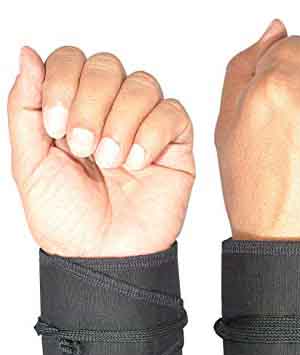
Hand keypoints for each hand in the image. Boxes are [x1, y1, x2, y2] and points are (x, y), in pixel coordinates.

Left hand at [8, 47, 194, 256]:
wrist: (105, 256)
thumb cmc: (68, 219)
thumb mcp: (30, 163)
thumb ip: (25, 107)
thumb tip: (27, 54)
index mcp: (74, 113)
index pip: (72, 61)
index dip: (62, 80)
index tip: (54, 126)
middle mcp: (110, 114)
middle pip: (107, 66)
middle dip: (91, 103)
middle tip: (82, 146)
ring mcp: (144, 128)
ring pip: (142, 85)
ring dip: (121, 121)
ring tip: (111, 161)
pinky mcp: (174, 145)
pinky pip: (173, 113)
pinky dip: (152, 134)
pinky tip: (138, 163)